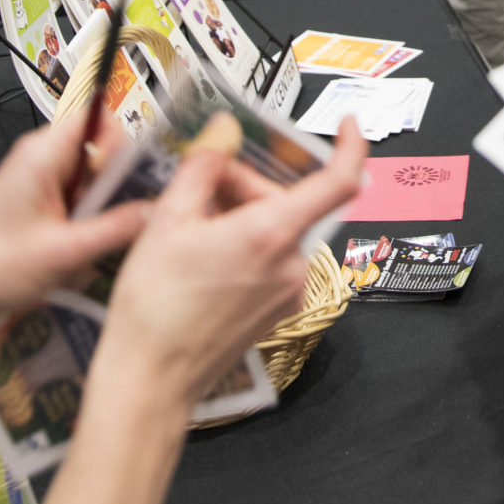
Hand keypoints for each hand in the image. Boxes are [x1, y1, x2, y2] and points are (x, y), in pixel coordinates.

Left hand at [0, 103, 156, 330]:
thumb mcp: (65, 252)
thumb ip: (116, 228)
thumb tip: (158, 210)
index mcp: (43, 154)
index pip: (98, 117)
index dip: (123, 142)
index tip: (130, 181)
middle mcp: (40, 158)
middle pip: (99, 150)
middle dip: (114, 185)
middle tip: (116, 222)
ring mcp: (37, 180)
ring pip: (90, 180)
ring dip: (98, 210)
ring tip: (91, 246)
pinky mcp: (35, 201)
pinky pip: (75, 199)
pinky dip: (83, 223)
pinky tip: (76, 254)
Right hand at [98, 114, 368, 407]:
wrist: (151, 379)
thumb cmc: (155, 302)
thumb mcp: (168, 219)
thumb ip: (203, 166)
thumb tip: (225, 129)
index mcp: (271, 234)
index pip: (339, 182)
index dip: (352, 147)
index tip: (349, 124)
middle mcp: (292, 264)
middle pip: (287, 202)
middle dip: (245, 185)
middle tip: (198, 184)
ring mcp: (289, 292)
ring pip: (276, 231)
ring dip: (241, 216)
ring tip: (189, 225)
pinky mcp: (279, 312)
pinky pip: (271, 261)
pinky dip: (246, 246)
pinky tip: (202, 256)